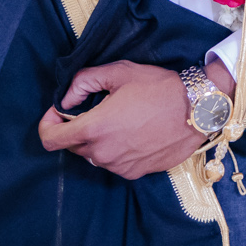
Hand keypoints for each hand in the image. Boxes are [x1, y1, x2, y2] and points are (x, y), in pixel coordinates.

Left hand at [37, 58, 233, 178]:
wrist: (198, 109)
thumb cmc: (158, 87)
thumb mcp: (118, 72)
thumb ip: (83, 82)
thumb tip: (66, 100)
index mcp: (94, 129)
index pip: (50, 139)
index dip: (47, 124)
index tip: (57, 112)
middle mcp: (102, 153)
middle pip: (72, 146)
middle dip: (76, 129)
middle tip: (96, 110)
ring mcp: (119, 166)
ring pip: (94, 155)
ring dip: (98, 140)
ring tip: (120, 121)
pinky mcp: (135, 173)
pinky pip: (114, 162)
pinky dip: (116, 150)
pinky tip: (134, 133)